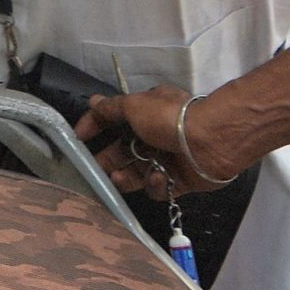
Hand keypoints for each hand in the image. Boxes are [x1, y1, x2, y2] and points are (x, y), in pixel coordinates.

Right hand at [77, 86, 236, 197]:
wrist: (211, 142)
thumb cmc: (168, 119)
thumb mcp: (134, 105)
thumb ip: (110, 109)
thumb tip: (92, 101)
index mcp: (146, 114)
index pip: (114, 121)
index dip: (95, 128)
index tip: (78, 138)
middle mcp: (155, 136)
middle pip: (124, 152)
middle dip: (108, 160)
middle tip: (93, 170)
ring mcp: (168, 160)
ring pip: (138, 173)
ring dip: (126, 177)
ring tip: (117, 179)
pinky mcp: (180, 181)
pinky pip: (160, 187)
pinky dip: (155, 184)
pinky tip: (158, 176)